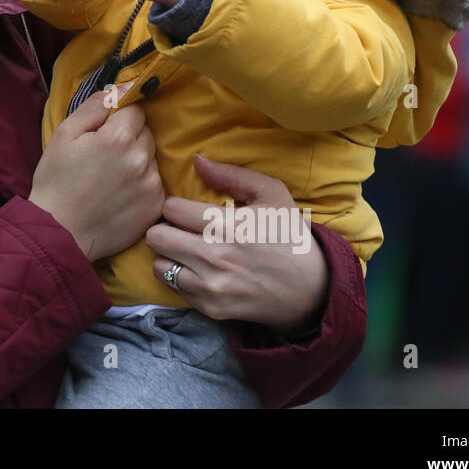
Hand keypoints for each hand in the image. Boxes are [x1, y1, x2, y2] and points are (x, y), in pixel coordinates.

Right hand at [28, 87, 164, 262]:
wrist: (60, 232)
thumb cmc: (56, 181)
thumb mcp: (64, 134)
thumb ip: (95, 106)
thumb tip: (121, 88)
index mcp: (118, 137)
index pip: (135, 109)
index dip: (118, 118)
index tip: (103, 132)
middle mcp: (142, 158)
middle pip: (146, 133)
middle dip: (129, 137)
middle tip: (104, 156)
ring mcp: (152, 184)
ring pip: (151, 158)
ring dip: (137, 161)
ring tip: (111, 179)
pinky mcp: (156, 206)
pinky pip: (155, 183)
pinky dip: (142, 184)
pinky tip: (120, 195)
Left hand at [143, 155, 328, 334]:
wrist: (312, 290)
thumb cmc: (288, 235)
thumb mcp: (272, 194)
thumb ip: (231, 174)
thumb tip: (196, 161)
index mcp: (228, 225)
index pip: (171, 208)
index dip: (176, 206)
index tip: (187, 211)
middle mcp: (215, 257)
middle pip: (156, 237)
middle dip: (165, 229)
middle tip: (180, 230)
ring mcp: (212, 286)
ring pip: (158, 266)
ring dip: (169, 256)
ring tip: (187, 251)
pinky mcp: (211, 308)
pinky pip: (174, 289)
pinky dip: (181, 278)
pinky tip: (200, 271)